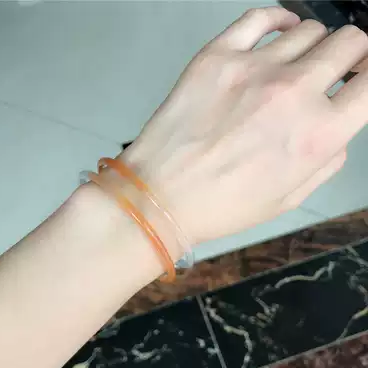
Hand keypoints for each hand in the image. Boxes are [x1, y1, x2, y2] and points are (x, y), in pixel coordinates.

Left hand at [120, 6, 367, 244]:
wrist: (162, 196)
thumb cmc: (223, 206)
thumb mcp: (288, 199)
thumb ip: (326, 161)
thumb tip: (336, 130)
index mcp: (318, 135)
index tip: (362, 77)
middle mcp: (294, 93)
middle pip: (347, 44)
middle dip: (349, 56)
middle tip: (333, 69)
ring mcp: (253, 68)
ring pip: (308, 29)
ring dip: (312, 44)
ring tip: (296, 63)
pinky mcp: (216, 56)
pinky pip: (260, 17)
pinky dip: (279, 19)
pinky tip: (281, 30)